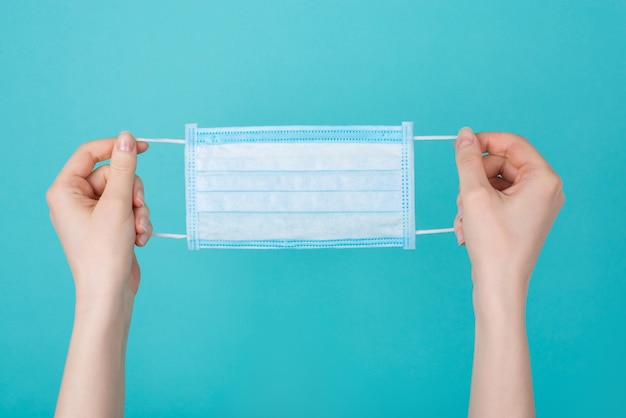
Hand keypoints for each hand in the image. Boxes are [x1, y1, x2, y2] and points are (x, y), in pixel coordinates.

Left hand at [47, 132, 151, 306]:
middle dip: (132, 192)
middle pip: (115, 175)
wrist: (109, 292)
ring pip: (126, 193)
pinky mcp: (108, 225)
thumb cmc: (104, 251)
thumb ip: (124, 168)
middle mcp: (76, 199)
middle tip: (136, 208)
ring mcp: (93, 213)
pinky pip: (129, 210)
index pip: (90, 154)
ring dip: (139, 210)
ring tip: (138, 230)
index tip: (143, 147)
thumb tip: (127, 137)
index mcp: (65, 190)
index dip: (117, 147)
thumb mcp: (117, 203)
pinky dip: (139, 222)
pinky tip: (139, 239)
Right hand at [454, 127, 563, 417]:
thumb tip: (464, 134)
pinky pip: (496, 200)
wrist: (499, 286)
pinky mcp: (524, 218)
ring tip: (465, 222)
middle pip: (500, 165)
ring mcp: (535, 205)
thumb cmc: (493, 244)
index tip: (459, 147)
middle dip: (474, 181)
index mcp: (543, 179)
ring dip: (471, 199)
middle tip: (462, 199)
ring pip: (493, 184)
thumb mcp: (474, 195)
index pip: (512, 143)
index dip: (483, 142)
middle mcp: (545, 189)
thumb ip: (467, 160)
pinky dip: (478, 210)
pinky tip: (468, 230)